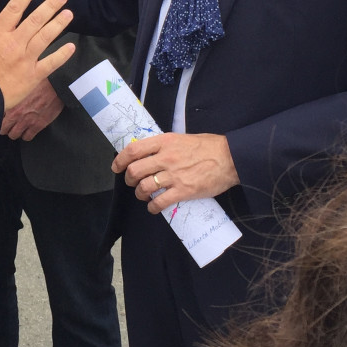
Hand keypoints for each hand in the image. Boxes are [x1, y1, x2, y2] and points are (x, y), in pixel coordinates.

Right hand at [0, 0, 74, 109]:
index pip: (14, 9)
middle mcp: (14, 43)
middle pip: (35, 20)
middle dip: (50, 6)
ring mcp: (25, 59)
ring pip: (45, 37)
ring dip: (58, 24)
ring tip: (69, 14)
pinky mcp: (32, 75)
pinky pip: (50, 63)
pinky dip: (62, 55)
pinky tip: (71, 46)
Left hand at [0, 77, 63, 139]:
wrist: (55, 85)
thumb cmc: (38, 81)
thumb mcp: (19, 84)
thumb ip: (10, 92)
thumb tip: (4, 95)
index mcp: (10, 103)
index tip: (2, 115)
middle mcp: (16, 114)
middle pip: (3, 129)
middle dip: (5, 127)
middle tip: (8, 124)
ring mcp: (27, 121)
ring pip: (14, 135)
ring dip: (15, 132)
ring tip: (17, 127)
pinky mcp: (38, 125)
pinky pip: (27, 137)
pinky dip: (26, 136)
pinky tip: (27, 130)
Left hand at [114, 133, 238, 213]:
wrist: (230, 158)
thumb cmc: (209, 146)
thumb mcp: (182, 138)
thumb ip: (165, 145)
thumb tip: (149, 153)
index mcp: (165, 142)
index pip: (133, 150)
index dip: (120, 160)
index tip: (117, 167)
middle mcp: (166, 158)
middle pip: (135, 171)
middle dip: (129, 179)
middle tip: (133, 182)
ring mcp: (174, 175)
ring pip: (144, 188)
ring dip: (140, 194)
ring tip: (144, 195)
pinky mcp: (183, 191)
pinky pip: (160, 202)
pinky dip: (153, 207)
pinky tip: (155, 207)